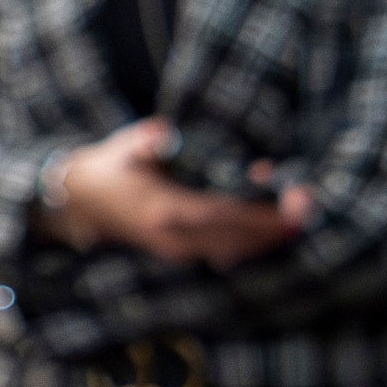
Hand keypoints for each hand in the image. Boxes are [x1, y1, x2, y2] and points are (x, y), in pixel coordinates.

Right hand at [47, 118, 311, 266]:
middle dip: (271, 227)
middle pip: (233, 239)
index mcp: (162, 210)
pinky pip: (223, 253)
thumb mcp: (124, 146)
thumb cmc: (112, 165)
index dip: (254, 215)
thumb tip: (165, 133)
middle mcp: (173, 237)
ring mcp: (177, 250)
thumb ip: (146, 140)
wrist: (80, 201)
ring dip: (266, 237)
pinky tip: (275, 230)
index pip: (218, 216)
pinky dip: (250, 243)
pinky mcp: (180, 252)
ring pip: (232, 251)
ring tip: (299, 218)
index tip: (288, 208)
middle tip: (306, 208)